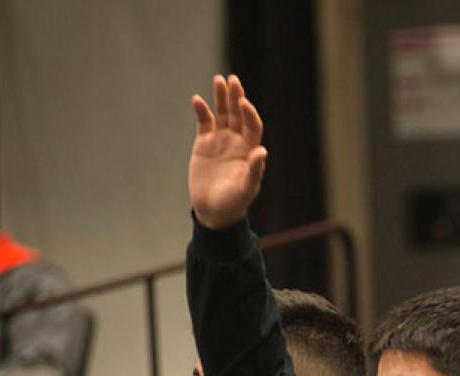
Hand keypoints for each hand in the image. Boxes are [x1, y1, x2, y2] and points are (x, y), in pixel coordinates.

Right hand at [189, 74, 267, 228]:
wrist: (214, 210)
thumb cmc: (234, 202)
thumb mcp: (245, 188)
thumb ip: (254, 170)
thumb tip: (262, 151)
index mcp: (250, 150)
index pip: (252, 126)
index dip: (249, 114)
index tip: (244, 103)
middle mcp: (237, 141)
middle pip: (238, 114)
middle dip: (236, 97)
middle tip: (233, 80)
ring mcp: (221, 140)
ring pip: (222, 114)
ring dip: (221, 97)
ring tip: (219, 79)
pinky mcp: (204, 143)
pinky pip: (204, 122)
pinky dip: (201, 111)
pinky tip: (197, 99)